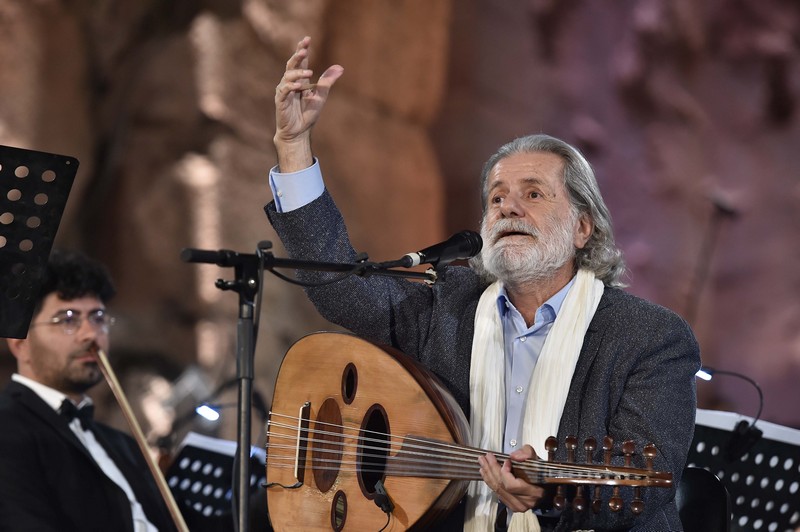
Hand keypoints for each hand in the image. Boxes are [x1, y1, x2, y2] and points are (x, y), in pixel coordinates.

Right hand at [274, 36, 343, 170]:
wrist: (298, 132)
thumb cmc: (308, 115)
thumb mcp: (321, 96)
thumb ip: (327, 82)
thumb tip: (340, 67)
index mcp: (300, 80)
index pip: (300, 62)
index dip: (302, 50)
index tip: (307, 39)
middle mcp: (290, 82)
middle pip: (291, 64)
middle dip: (297, 56)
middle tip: (304, 49)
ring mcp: (284, 91)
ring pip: (288, 75)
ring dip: (298, 73)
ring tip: (310, 73)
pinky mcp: (280, 101)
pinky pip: (284, 90)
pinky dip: (291, 86)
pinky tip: (298, 85)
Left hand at [478, 446, 544, 512]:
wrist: (545, 487)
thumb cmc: (541, 473)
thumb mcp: (536, 459)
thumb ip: (527, 454)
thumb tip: (514, 456)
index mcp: (535, 492)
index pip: (513, 485)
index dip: (505, 472)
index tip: (505, 460)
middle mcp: (525, 502)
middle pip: (502, 486)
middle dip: (491, 469)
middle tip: (485, 457)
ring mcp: (518, 506)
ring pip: (498, 490)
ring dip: (488, 475)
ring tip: (482, 463)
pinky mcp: (512, 506)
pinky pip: (498, 493)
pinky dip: (490, 482)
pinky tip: (485, 473)